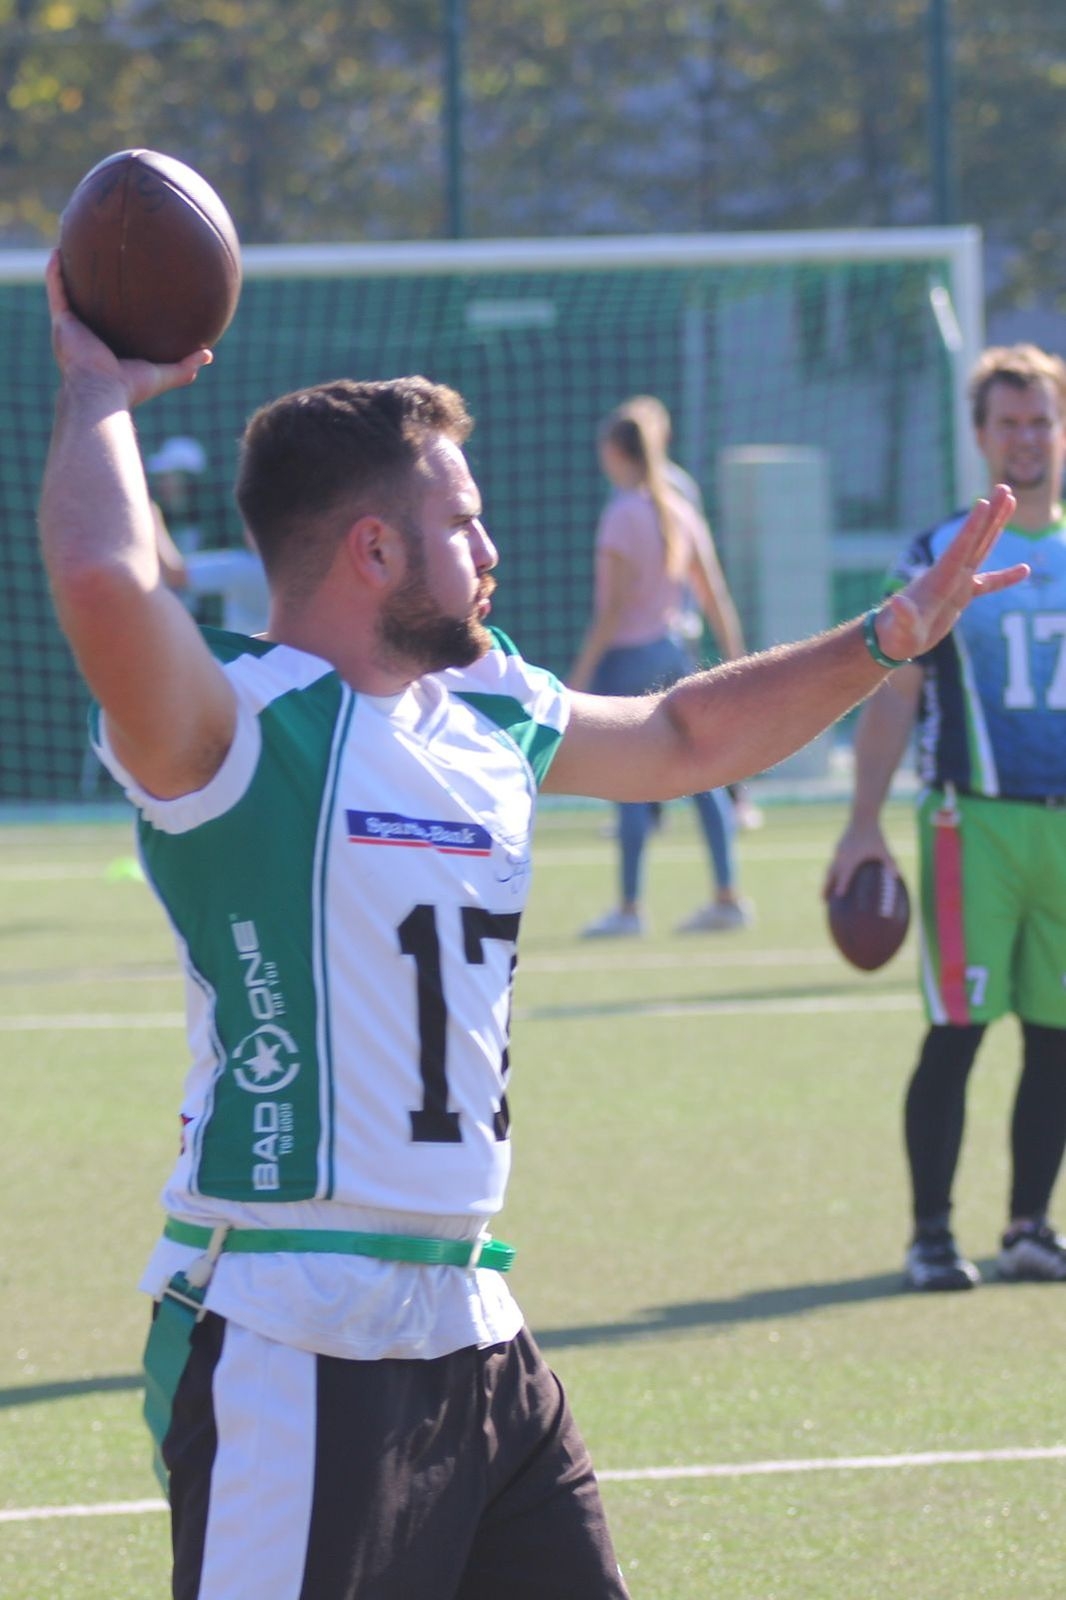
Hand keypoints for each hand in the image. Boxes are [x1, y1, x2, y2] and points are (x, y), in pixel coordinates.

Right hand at [45, 250, 211, 406]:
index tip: (121, 290)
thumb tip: (208, 354)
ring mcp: (70, 329)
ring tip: (69, 248)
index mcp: (103, 348)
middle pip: (84, 306)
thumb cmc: (129, 387)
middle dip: (86, 287)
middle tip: (95, 263)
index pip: (108, 324)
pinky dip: (54, 272)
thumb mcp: (162, 375)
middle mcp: (84, 337)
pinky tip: (57, 251)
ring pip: (66, 294)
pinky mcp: (61, 322)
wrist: (102, 391)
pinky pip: (56, 291)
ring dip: (65, 272)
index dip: (111, 309)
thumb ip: (184, 366)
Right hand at [823, 823, 895, 899]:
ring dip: (826, 880)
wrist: (862, 816)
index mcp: (852, 858)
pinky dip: (832, 871)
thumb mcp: (883, 849)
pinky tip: (835, 875)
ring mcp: (838, 851)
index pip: (845, 875)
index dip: (841, 886)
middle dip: (826, 888)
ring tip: (824, 891)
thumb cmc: (875, 834)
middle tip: (822, 900)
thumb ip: (890, 863)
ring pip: (830, 869)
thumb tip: (897, 876)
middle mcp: (842, 856)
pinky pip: (834, 862)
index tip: (837, 897)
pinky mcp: (838, 847)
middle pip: (831, 875)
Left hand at [874, 484, 1025, 661]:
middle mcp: (949, 575)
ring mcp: (956, 584)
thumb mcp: (900, 628)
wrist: (890, 641)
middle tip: (1005, 488)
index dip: (971, 527)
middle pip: (974, 539)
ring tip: (1011, 504)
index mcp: (939, 579)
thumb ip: (903, 616)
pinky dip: (1005, 577)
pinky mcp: (960, 597)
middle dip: (990, 515)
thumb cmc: (894, 636)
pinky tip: (1024, 570)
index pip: (959, 548)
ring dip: (996, 527)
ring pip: (981, 550)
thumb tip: (898, 602)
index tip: (983, 502)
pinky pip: (988, 583)